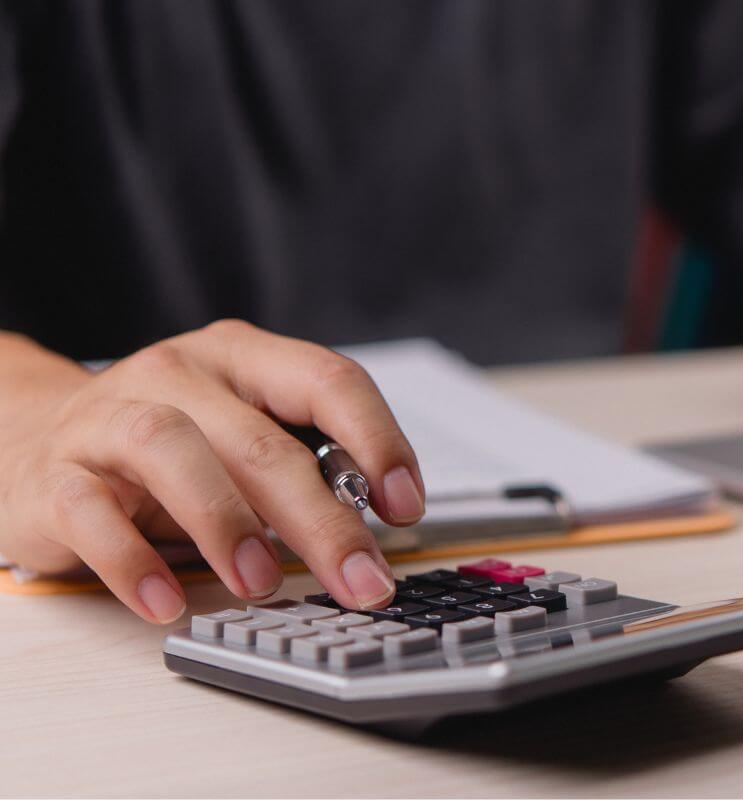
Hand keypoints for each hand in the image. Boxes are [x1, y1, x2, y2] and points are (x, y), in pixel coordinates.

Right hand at [0, 321, 423, 621]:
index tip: (405, 507)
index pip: (327, 380)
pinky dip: (132, 563)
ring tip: (261, 581)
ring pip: (171, 451)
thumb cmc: (167, 448)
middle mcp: (179, 373)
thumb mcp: (241, 435)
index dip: (378, 440)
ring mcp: (109, 418)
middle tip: (361, 579)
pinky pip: (90, 514)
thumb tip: (375, 528)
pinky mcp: (55, 475)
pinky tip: (167, 602)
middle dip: (322, 519)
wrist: (36, 443)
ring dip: (227, 523)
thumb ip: (302, 463)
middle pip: (261, 440)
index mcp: (243, 357)